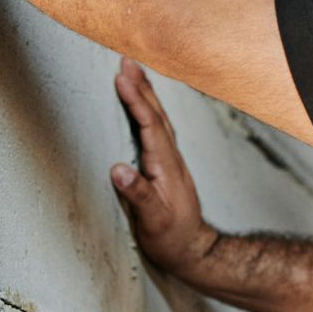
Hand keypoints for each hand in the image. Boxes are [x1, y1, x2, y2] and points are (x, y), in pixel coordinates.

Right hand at [111, 55, 218, 278]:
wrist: (194, 250)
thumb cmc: (172, 238)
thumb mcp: (154, 222)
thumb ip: (139, 195)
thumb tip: (118, 169)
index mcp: (166, 166)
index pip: (150, 125)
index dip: (136, 100)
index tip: (122, 77)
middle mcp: (171, 158)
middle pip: (157, 114)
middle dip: (142, 86)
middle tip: (125, 60)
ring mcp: (170, 161)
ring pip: (159, 119)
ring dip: (146, 94)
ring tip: (133, 72)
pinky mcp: (166, 166)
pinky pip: (157, 129)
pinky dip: (149, 110)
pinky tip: (144, 105)